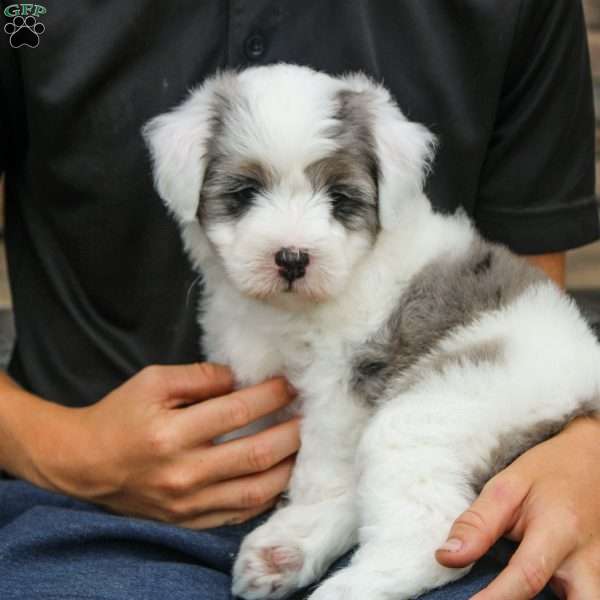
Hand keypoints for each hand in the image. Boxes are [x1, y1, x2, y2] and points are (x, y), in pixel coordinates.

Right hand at [28, 363, 299, 527]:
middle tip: (308, 416)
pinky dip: (265, 497)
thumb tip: (239, 378)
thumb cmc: (120, 415)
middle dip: (290, 432)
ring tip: (303, 446)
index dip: (269, 396)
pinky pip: (238, 514)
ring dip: (287, 467)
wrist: (85, 463)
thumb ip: (198, 377)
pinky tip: (280, 477)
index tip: (289, 385)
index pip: (236, 412)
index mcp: (171, 434)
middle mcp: (183, 473)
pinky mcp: (188, 520)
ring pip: (254, 490)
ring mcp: (187, 503)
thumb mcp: (152, 382)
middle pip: (255, 455)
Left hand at [435, 417, 599, 598]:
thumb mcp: (507, 487)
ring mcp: (598, 571)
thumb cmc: (545, 472)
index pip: (526, 577)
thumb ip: (478, 524)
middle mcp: (586, 561)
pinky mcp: (598, 577)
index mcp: (558, 531)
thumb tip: (447, 557)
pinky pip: (585, 599)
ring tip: (509, 596)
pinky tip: (530, 597)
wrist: (591, 461)